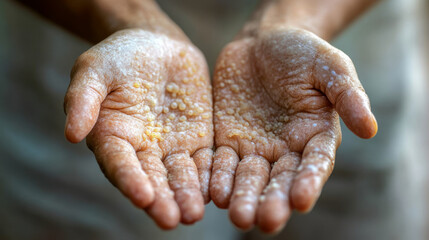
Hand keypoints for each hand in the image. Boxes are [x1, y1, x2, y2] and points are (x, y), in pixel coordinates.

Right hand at [64, 29, 212, 228]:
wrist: (156, 44)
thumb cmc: (118, 56)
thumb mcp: (94, 69)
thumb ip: (83, 99)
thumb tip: (71, 135)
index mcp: (113, 137)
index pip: (120, 164)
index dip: (130, 180)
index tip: (142, 197)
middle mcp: (142, 150)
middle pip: (152, 180)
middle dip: (162, 200)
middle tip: (171, 220)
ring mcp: (172, 147)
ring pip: (180, 176)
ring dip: (187, 196)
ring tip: (193, 214)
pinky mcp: (197, 139)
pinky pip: (205, 160)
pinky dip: (210, 176)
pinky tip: (217, 190)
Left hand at [210, 28, 376, 232]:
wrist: (262, 42)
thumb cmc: (301, 52)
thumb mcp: (329, 65)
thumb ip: (347, 94)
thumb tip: (370, 129)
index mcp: (314, 136)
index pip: (314, 164)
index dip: (308, 182)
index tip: (301, 200)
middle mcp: (285, 150)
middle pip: (279, 180)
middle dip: (272, 200)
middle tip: (265, 221)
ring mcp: (254, 147)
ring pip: (248, 178)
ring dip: (242, 197)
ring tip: (237, 215)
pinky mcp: (227, 141)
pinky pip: (221, 162)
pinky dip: (218, 178)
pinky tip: (213, 193)